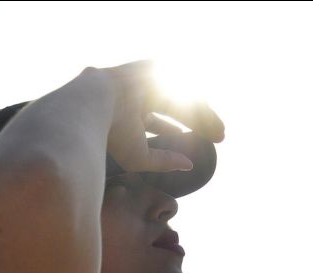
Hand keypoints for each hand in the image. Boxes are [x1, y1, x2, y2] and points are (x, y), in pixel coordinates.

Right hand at [91, 60, 224, 172]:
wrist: (92, 107)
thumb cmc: (111, 137)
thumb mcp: (141, 156)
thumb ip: (164, 161)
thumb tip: (188, 166)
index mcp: (130, 111)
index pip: (161, 120)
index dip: (180, 132)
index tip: (194, 144)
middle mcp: (139, 94)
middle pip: (177, 107)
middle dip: (199, 123)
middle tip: (220, 136)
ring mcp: (145, 79)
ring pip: (181, 97)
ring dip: (203, 115)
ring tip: (220, 131)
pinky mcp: (153, 66)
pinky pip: (181, 86)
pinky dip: (197, 104)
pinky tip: (212, 119)